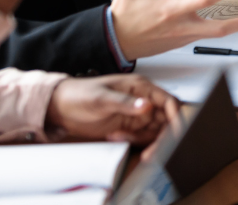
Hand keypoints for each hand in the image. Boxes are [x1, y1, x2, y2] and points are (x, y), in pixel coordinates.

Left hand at [46, 74, 177, 144]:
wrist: (61, 107)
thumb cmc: (79, 94)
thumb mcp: (101, 98)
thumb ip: (125, 102)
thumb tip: (146, 106)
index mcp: (141, 87)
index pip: (168, 102)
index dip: (176, 117)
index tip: (176, 132)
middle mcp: (143, 101)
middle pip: (166, 120)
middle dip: (162, 136)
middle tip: (152, 149)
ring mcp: (137, 115)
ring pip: (155, 132)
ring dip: (144, 140)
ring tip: (121, 138)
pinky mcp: (130, 127)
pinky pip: (142, 137)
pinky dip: (133, 141)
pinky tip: (116, 137)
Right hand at [109, 0, 237, 60]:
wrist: (113, 42)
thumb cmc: (123, 15)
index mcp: (172, 10)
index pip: (205, 0)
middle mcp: (182, 26)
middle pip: (221, 29)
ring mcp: (184, 37)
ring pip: (217, 34)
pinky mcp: (182, 43)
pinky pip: (206, 36)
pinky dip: (221, 29)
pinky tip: (232, 23)